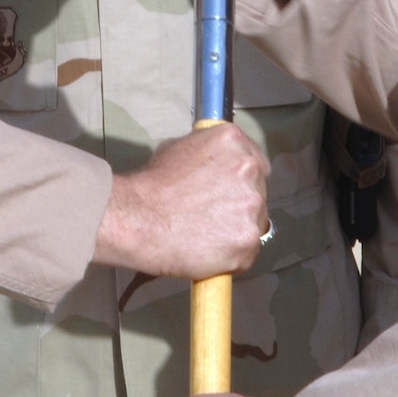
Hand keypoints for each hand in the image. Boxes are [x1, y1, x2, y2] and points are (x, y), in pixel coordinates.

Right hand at [93, 123, 269, 279]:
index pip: (256, 163)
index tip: (230, 191)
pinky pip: (248, 251)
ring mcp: (252, 205)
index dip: (241, 180)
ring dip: (237, 229)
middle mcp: (249, 169)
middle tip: (212, 215)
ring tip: (207, 233)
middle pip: (258, 192)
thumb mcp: (178, 148)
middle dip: (239, 204)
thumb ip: (206, 152)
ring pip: (255, 222)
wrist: (139, 219)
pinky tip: (209, 250)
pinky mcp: (248, 239)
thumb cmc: (153, 186)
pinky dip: (232, 255)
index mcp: (234, 142)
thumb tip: (212, 162)